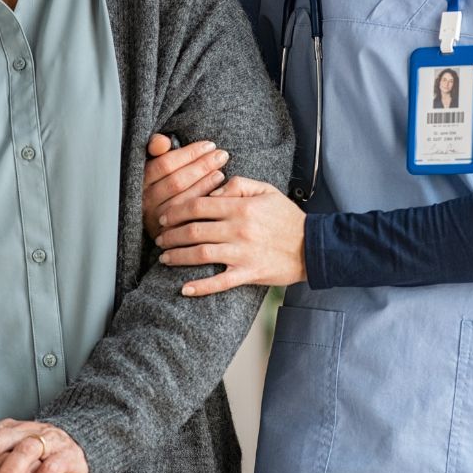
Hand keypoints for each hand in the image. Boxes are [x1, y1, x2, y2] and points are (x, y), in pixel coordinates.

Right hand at [143, 134, 228, 239]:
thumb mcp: (156, 162)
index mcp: (141, 180)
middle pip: (176, 181)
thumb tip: (163, 142)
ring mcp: (155, 219)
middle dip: (202, 166)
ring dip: (205, 183)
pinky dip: (204, 202)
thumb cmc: (162, 181)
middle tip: (222, 155)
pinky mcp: (167, 234)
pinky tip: (218, 191)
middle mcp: (145, 201)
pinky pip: (189, 217)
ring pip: (183, 199)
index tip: (209, 145)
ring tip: (221, 171)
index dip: (189, 154)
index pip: (165, 164)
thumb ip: (156, 147)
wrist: (160, 218)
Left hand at [154, 177, 306, 294]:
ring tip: (164, 258)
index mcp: (241, 207)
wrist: (313, 246)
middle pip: (193, 230)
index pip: (199, 205)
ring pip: (200, 254)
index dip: (176, 210)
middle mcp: (238, 229)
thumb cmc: (287, 217)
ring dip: (178, 256)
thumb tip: (212, 191)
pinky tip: (184, 288)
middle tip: (159, 238)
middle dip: (170, 234)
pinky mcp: (248, 273)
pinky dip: (200, 287)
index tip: (165, 216)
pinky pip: (219, 283)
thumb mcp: (266, 190)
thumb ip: (239, 184)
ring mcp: (242, 254)